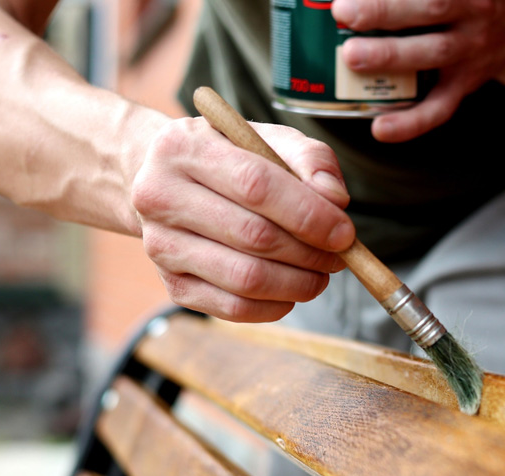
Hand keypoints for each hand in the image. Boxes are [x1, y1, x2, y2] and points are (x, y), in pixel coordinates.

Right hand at [131, 117, 354, 321]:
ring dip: (298, 283)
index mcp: (183, 149)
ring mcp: (161, 246)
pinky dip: (275, 306)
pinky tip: (291, 291)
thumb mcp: (265, 139)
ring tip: (320, 274)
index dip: (308, 214)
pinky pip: (234, 308)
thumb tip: (336, 200)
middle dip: (310, 253)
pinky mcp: (173, 285)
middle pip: (253, 236)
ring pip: (245, 278)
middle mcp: (159, 197)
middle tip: (340, 256)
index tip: (345, 233)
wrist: (161, 181)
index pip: (256, 185)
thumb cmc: (225, 158)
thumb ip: (309, 158)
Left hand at [332, 0, 504, 141]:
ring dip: (391, 56)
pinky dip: (410, 122)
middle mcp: (472, 15)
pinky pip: (439, 107)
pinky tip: (380, 129)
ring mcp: (470, 53)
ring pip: (433, 54)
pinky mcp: (463, 85)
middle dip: (385, 10)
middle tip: (343, 13)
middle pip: (432, 8)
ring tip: (352, 57)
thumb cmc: (468, 0)